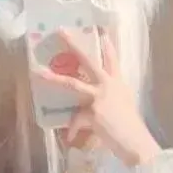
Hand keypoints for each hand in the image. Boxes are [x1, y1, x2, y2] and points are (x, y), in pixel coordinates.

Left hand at [38, 31, 158, 167]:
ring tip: (37, 73)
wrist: (135, 141)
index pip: (111, 59)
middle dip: (74, 45)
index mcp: (117, 83)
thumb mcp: (124, 106)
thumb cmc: (130, 127)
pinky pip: (76, 120)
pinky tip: (70, 139)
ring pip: (72, 84)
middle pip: (88, 60)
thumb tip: (97, 102)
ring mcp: (99, 96)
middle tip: (61, 31)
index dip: (106, 45)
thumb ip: (111, 98)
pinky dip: (72, 130)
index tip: (101, 31)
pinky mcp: (93, 112)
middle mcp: (108, 84)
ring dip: (53, 78)